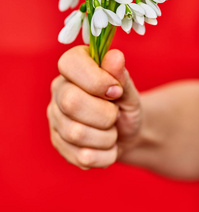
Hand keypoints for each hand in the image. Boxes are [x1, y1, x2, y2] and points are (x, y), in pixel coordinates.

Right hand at [47, 45, 141, 168]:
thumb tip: (115, 56)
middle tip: (114, 113)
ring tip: (111, 130)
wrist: (127, 134)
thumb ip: (120, 74)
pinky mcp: (58, 143)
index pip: (70, 64)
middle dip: (105, 114)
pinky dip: (105, 155)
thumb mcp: (128, 89)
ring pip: (76, 133)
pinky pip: (82, 156)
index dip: (97, 79)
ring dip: (107, 136)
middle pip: (71, 102)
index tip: (115, 90)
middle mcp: (58, 90)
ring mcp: (55, 118)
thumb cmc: (125, 105)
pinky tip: (107, 146)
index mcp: (73, 68)